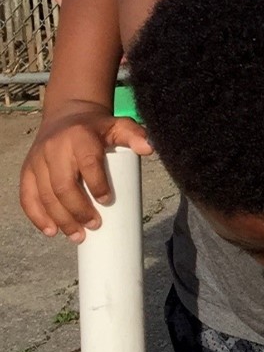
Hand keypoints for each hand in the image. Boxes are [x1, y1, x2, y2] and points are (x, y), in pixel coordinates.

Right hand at [19, 103, 152, 239]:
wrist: (67, 116)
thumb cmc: (98, 128)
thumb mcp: (119, 125)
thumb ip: (135, 135)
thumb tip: (149, 149)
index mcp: (80, 137)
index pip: (88, 163)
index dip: (97, 184)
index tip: (108, 201)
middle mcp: (55, 148)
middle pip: (63, 185)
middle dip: (78, 210)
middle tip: (94, 225)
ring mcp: (38, 160)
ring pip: (45, 194)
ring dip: (60, 219)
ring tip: (78, 235)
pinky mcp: (27, 169)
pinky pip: (28, 196)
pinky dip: (38, 216)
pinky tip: (51, 231)